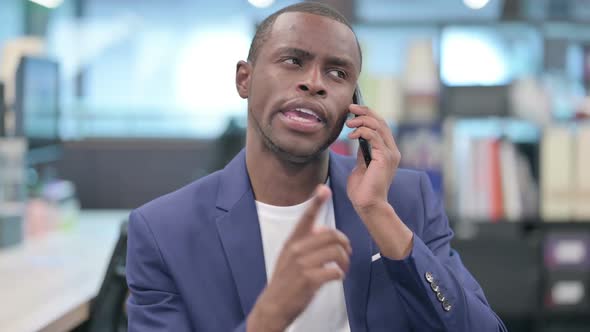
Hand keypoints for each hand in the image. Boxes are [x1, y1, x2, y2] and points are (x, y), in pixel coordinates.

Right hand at [247, 185, 351, 331]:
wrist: (273, 306)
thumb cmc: (284, 281)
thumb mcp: (289, 257)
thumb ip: (304, 243)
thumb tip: (322, 230)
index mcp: (292, 242)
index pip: (305, 218)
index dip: (316, 202)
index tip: (324, 189)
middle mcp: (297, 249)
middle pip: (331, 235)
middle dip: (344, 244)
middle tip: (346, 253)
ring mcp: (302, 264)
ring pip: (336, 252)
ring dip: (344, 261)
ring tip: (342, 268)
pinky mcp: (309, 279)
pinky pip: (335, 271)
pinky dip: (340, 274)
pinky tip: (337, 278)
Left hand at [345, 104, 400, 211]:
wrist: (367, 205)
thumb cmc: (362, 189)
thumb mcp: (361, 165)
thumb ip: (363, 151)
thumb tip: (359, 137)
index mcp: (388, 152)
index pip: (381, 126)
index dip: (368, 114)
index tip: (353, 110)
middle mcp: (392, 151)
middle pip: (381, 122)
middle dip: (365, 111)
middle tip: (350, 108)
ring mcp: (390, 154)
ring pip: (378, 126)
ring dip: (362, 120)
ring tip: (349, 123)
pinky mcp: (384, 158)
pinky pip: (374, 137)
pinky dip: (362, 131)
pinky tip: (351, 135)